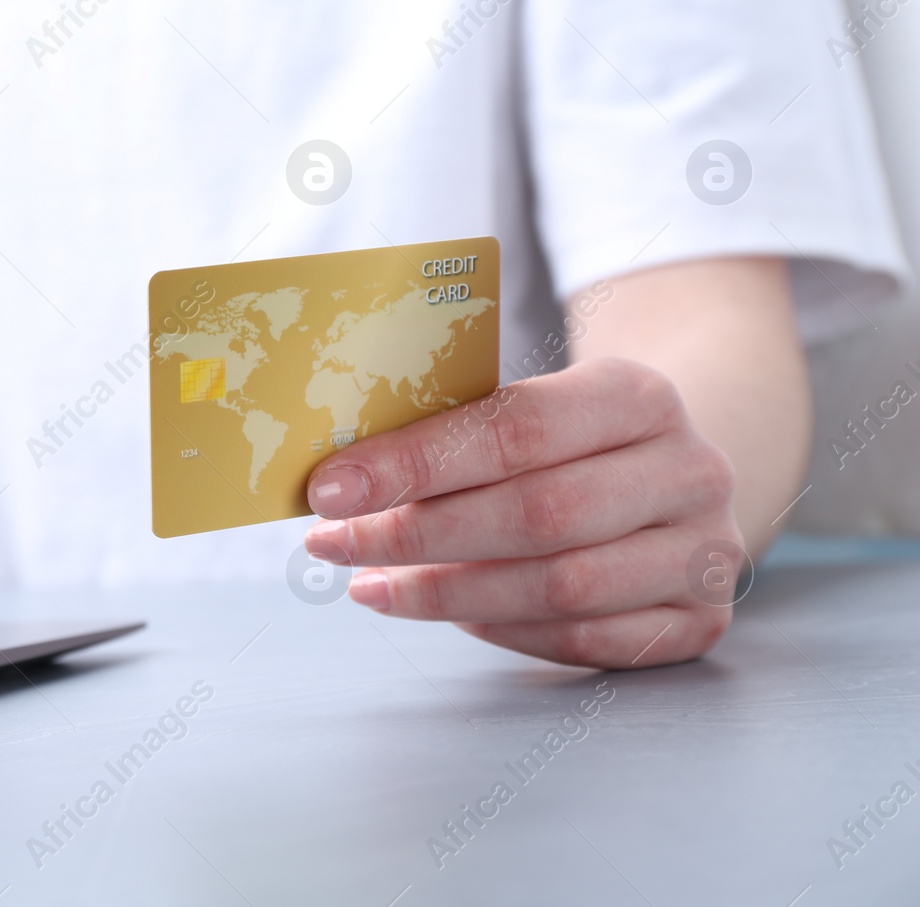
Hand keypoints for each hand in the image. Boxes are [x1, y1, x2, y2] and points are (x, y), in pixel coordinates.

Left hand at [303, 358, 743, 668]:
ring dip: (447, 592)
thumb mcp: (534, 408)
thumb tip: (341, 477)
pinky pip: (585, 639)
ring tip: (373, 586)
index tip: (329, 490)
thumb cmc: (574, 442)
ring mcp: (704, 552)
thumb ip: (456, 433)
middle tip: (335, 545)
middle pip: (539, 514)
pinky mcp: (700, 621)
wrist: (674, 475)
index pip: (514, 430)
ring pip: (561, 587)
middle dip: (418, 536)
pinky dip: (503, 630)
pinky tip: (447, 612)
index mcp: (637, 395)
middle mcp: (688, 470)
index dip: (415, 464)